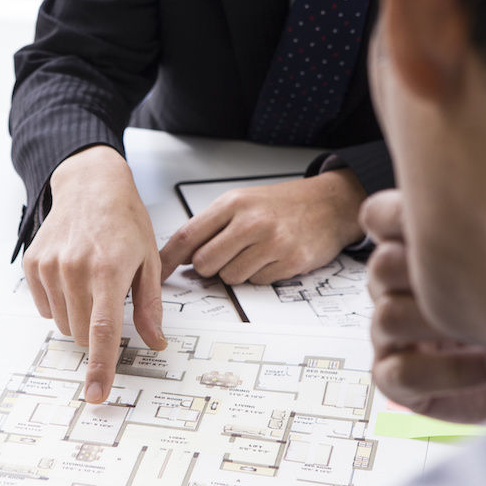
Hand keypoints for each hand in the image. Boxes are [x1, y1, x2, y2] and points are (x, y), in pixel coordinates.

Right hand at [23, 146, 167, 403]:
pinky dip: (60, 302)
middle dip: (97, 331)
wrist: (90, 185)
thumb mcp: (149, 260)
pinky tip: (72, 276)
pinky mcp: (33, 263)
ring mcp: (50, 266)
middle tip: (108, 300)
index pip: (103, 331)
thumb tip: (155, 342)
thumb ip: (149, 306)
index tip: (95, 394)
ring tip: (91, 282)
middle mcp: (75, 269)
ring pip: (63, 322)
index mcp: (108, 271)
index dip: (101, 367)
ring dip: (78, 316)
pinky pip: (45, 306)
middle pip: (82, 332)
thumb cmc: (124, 221)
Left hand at [159, 169, 366, 284]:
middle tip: (225, 255)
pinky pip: (256, 283)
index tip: (156, 273)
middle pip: (204, 263)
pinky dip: (259, 276)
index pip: (188, 236)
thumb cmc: (280, 204)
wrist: (329, 204)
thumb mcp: (241, 202)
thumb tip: (180, 256)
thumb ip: (210, 226)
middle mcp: (251, 222)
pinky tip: (271, 257)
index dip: (168, 259)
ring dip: (236, 271)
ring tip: (254, 252)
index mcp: (233, 204)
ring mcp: (272, 243)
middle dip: (208, 266)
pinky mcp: (290, 262)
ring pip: (229, 278)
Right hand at [363, 190, 485, 422]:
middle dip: (430, 275)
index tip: (437, 219)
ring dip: (445, 324)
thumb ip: (476, 228)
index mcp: (416, 251)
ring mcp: (394, 338)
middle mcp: (398, 291)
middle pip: (380, 266)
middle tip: (483, 282)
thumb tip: (459, 181)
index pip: (378, 218)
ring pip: (387, 319)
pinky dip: (453, 372)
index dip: (396, 215)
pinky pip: (400, 374)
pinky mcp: (401, 384)